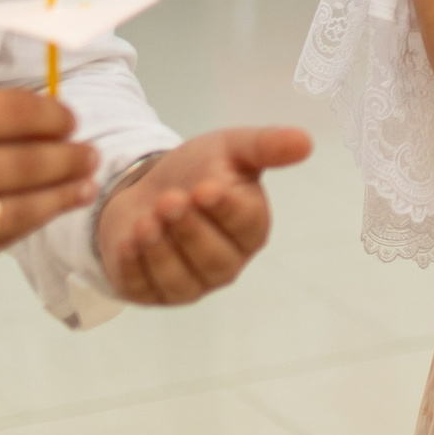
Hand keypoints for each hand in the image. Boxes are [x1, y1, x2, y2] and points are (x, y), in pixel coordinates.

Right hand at [0, 91, 97, 288]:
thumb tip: (34, 118)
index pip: (15, 114)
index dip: (53, 116)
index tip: (68, 119)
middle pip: (27, 163)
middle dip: (68, 157)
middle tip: (89, 152)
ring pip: (20, 209)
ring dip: (61, 195)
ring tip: (84, 184)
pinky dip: (25, 226)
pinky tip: (45, 214)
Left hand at [97, 126, 312, 304]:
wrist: (146, 186)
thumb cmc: (197, 171)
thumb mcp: (230, 149)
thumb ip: (266, 145)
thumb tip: (305, 141)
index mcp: (250, 229)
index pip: (244, 226)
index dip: (224, 209)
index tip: (205, 188)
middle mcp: (226, 263)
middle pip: (213, 259)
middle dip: (188, 230)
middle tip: (168, 200)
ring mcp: (190, 284)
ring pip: (180, 280)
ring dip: (161, 251)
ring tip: (145, 221)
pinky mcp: (153, 293)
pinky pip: (146, 290)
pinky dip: (136, 267)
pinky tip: (128, 242)